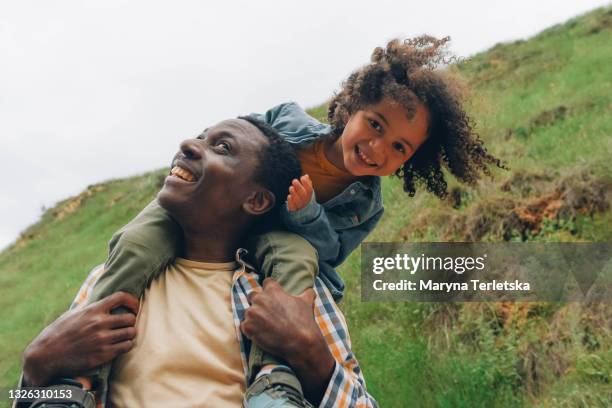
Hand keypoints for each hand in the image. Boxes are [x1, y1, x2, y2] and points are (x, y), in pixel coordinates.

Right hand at [22, 292, 138, 386]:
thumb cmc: (58, 333)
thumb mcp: (72, 314)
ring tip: (126, 335)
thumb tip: (98, 299)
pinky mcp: (103, 354)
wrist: (46, 355)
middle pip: (130, 318)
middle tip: (128, 324)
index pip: (120, 297)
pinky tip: (122, 345)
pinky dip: (127, 345)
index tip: (135, 306)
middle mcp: (99, 323)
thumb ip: (88, 307)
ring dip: (130, 333)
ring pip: (131, 333)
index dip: (132, 300)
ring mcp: (102, 339)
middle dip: (131, 320)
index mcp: (92, 310)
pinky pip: (126, 347)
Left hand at [240, 279, 333, 403]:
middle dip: (258, 303)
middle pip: (252, 296)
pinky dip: (250, 330)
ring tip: (264, 327)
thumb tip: (310, 291)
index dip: (269, 289)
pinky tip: (260, 334)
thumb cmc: (304, 322)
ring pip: (248, 312)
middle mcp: (259, 299)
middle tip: (266, 313)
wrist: (300, 343)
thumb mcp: (307, 303)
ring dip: (254, 318)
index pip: (266, 282)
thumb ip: (307, 293)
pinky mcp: (247, 327)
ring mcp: (251, 313)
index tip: (272, 297)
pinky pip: (244, 326)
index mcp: (272, 290)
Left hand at [287, 175, 313, 211]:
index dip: (306, 183)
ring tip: (291, 188)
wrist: (303, 209)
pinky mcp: (294, 209)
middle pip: (303, 194)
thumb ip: (307, 183)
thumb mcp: (307, 190)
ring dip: (294, 194)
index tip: (302, 178)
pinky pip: (292, 207)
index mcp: (309, 195)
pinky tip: (289, 196)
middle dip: (299, 187)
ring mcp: (300, 205)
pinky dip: (290, 202)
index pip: (309, 189)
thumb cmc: (304, 196)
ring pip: (298, 201)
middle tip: (294, 180)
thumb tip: (306, 176)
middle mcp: (305, 201)